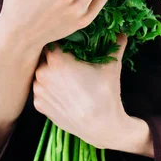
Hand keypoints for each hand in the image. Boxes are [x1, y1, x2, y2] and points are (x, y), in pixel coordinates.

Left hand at [32, 33, 130, 149]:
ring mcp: (38, 91)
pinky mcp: (38, 106)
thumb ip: (115, 46)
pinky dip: (48, 90)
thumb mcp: (111, 67)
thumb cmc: (105, 94)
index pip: (51, 41)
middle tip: (70, 62)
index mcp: (56, 59)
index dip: (60, 42)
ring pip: (40, 74)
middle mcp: (42, 73)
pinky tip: (64, 93)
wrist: (101, 127)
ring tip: (67, 80)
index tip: (69, 45)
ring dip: (50, 74)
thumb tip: (122, 33)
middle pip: (44, 58)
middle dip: (55, 59)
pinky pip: (40, 91)